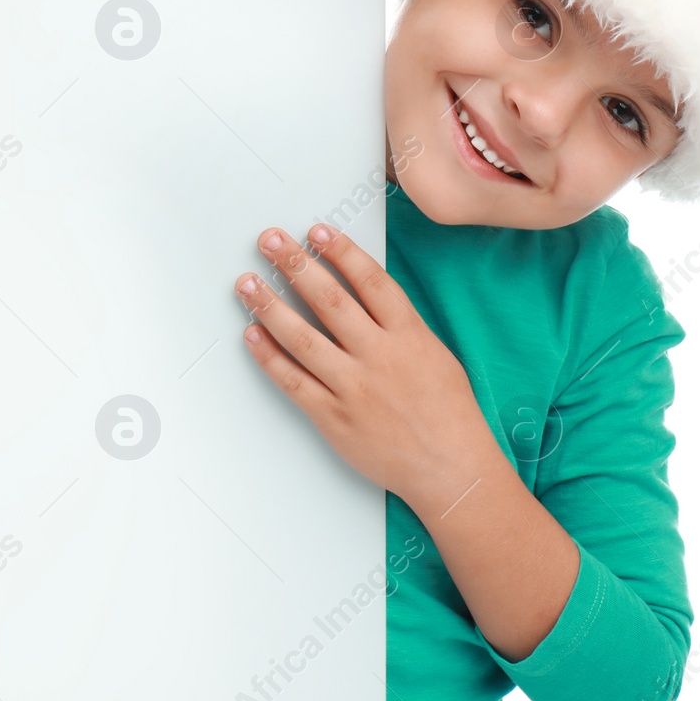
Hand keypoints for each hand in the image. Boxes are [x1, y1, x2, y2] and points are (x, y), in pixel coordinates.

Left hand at [235, 220, 490, 509]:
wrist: (451, 469)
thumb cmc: (449, 413)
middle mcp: (379, 356)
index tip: (316, 231)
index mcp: (408, 335)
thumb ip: (400, 324)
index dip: (340, 252)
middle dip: (295, 264)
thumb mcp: (435, 354)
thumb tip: (364, 292)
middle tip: (269, 240)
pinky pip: (293, 381)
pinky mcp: (333, 418)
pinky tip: (252, 334)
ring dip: (270, 305)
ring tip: (247, 283)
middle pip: (330, 300)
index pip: (369, 281)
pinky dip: (269, 356)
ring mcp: (353, 388)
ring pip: (302, 337)